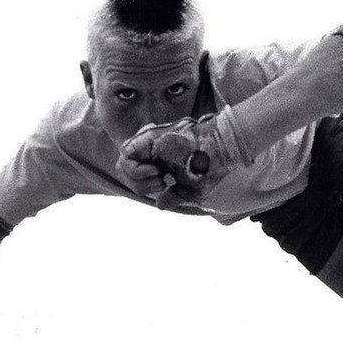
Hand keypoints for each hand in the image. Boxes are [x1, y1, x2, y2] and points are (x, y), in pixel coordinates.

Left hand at [117, 113, 235, 208]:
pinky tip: (157, 171)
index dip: (143, 186)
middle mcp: (153, 151)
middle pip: (126, 171)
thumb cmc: (210, 170)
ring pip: (123, 165)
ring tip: (161, 178)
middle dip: (139, 185)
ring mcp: (149, 143)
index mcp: (162, 161)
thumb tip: (159, 204)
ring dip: (139, 180)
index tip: (163, 187)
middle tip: (161, 184)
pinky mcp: (147, 138)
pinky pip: (126, 155)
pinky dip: (137, 170)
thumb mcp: (189, 189)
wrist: (219, 152)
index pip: (136, 176)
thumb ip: (173, 196)